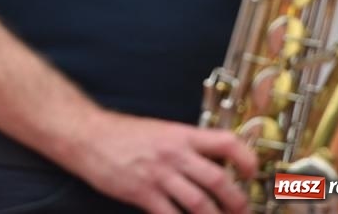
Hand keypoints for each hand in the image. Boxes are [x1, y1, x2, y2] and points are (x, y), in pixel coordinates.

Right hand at [70, 110, 254, 213]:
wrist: (85, 135)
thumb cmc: (120, 133)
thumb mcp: (159, 130)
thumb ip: (185, 146)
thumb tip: (213, 162)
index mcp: (181, 135)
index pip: (226, 142)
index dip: (246, 159)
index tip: (252, 173)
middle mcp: (174, 154)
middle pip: (219, 180)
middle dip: (237, 201)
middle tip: (242, 210)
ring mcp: (159, 174)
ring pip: (200, 203)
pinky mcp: (142, 192)